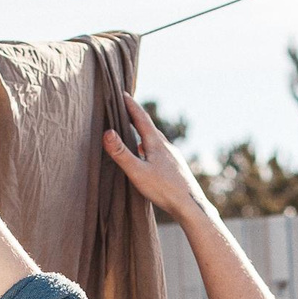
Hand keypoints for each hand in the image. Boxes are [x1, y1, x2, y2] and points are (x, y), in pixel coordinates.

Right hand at [102, 100, 208, 221]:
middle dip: (136, 116)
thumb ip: (121, 153)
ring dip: (144, 131)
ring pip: (155, 139)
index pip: (141, 118)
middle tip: (126, 106)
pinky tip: (148, 154)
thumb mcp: (137, 172)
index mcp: (156, 143)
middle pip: (149, 126)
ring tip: (135, 129)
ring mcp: (173, 156)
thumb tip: (107, 132)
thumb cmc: (163, 189)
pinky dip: (150, 146)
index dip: (131, 105)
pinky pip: (160, 151)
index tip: (122, 93)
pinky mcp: (176, 167)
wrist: (190, 206)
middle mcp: (166, 146)